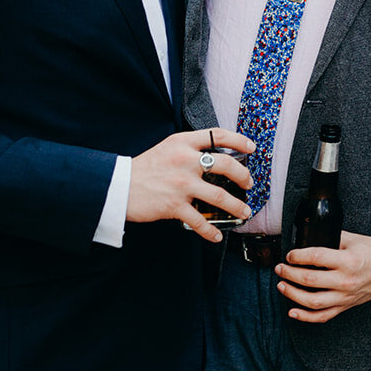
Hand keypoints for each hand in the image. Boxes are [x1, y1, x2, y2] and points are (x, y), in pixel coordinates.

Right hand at [126, 128, 253, 241]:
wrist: (119, 186)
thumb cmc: (144, 168)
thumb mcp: (167, 148)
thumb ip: (190, 150)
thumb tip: (215, 158)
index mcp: (183, 142)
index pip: (218, 135)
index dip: (239, 139)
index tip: (251, 147)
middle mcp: (185, 160)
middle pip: (226, 164)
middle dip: (243, 176)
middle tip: (249, 183)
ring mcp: (181, 184)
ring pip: (219, 195)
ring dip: (236, 206)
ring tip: (244, 211)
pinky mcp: (174, 205)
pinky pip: (199, 221)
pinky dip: (211, 231)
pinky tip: (217, 235)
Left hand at [276, 231, 370, 322]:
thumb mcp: (352, 238)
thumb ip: (331, 238)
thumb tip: (309, 237)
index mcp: (348, 260)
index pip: (316, 257)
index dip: (298, 256)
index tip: (290, 254)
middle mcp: (346, 281)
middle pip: (310, 280)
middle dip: (290, 274)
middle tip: (280, 268)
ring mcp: (346, 296)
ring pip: (313, 301)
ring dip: (292, 294)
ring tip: (281, 285)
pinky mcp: (346, 306)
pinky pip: (323, 316)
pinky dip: (305, 317)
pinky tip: (292, 311)